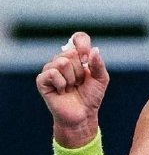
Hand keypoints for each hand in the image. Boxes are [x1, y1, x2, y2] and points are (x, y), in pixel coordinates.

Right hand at [36, 32, 109, 146]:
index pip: (78, 38)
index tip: (87, 60)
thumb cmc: (91, 97)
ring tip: (71, 88)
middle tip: (79, 83)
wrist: (82, 115)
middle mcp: (62, 60)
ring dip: (72, 79)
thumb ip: (98, 64)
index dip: (83, 45)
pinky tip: (62, 92)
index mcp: (77, 57)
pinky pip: (53, 73)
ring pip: (62, 62)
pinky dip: (62, 84)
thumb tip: (94, 50)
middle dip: (80, 71)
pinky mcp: (42, 80)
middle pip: (72, 53)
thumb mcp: (101, 80)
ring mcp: (50, 69)